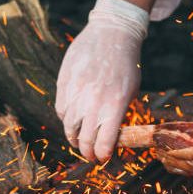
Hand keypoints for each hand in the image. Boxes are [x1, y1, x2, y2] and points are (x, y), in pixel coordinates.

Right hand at [56, 0, 148, 162]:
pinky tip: (72, 119)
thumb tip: (112, 136)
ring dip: (73, 137)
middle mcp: (93, 102)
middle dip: (86, 152)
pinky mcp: (64, 82)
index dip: (101, 155)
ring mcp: (77, 92)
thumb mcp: (130, 91)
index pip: (104, 142)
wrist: (112, 35)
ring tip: (78, 140)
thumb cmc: (126, 65)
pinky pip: (61, 109)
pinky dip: (66, 118)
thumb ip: (120, 114)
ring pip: (69, 126)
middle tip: (89, 155)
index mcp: (114, 106)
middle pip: (84, 138)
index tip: (102, 159)